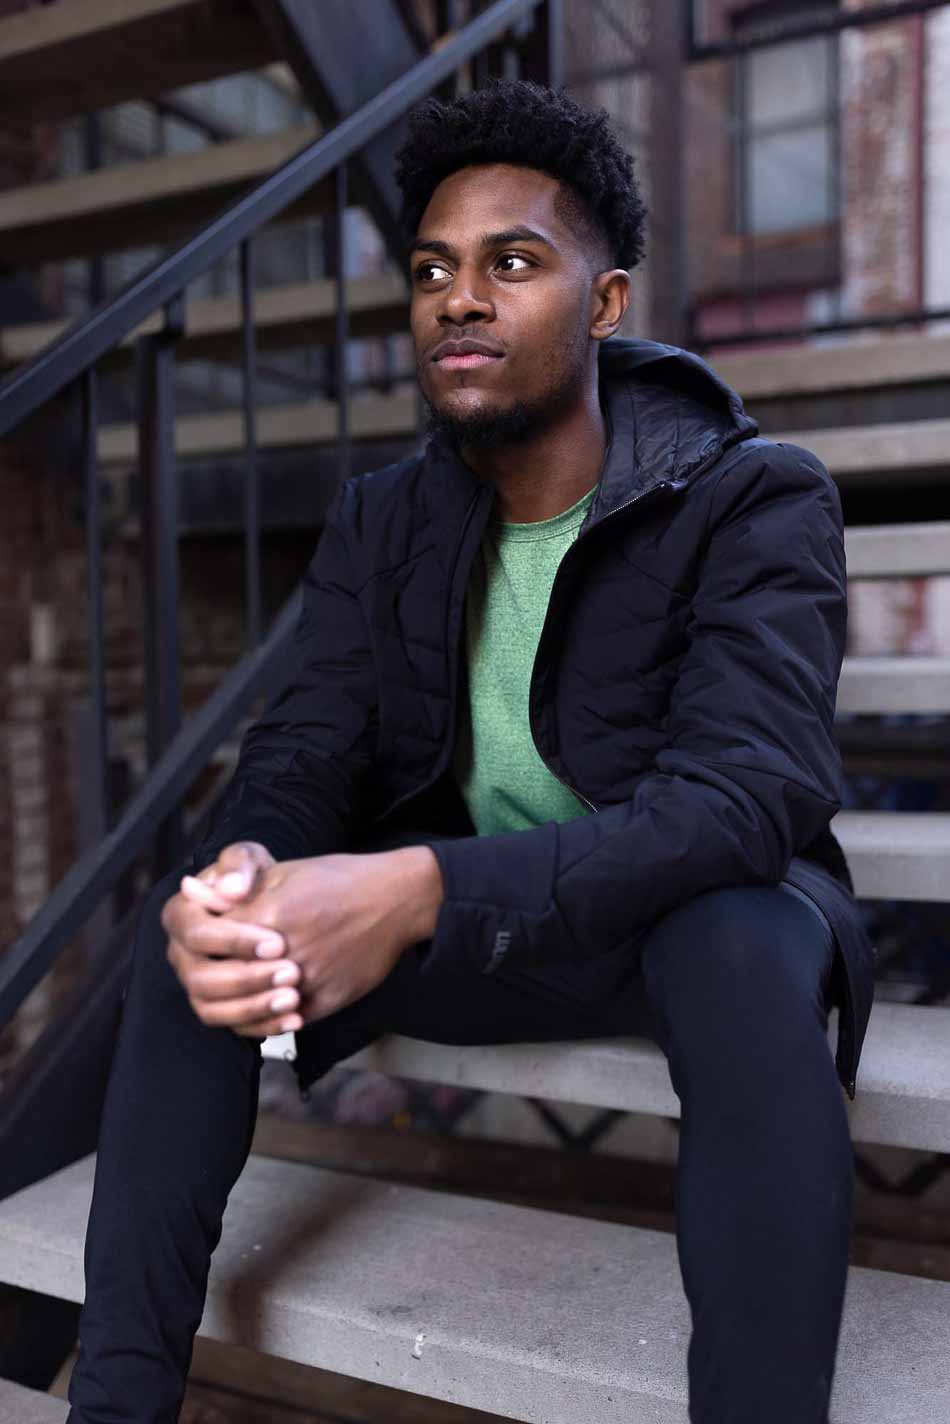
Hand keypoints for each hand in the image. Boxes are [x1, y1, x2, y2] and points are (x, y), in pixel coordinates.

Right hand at [162, 841, 305, 1038]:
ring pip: (212, 1008)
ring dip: (253, 1007)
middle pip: (200, 977)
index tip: (277, 942)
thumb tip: (229, 888)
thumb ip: (239, 865)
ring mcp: (200, 983)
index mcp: (183, 914)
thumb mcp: (254, 860)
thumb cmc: (266, 882)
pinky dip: (264, 1025)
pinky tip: (295, 1017)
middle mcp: (183, 953)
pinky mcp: (222, 1006)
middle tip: (291, 972)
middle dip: (247, 977)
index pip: (196, 933)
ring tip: (293, 997)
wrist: (293, 911)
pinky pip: (233, 1026)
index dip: (233, 940)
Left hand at [218, 846, 442, 1024]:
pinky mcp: (328, 999)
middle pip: (224, 979)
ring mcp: (308, 978)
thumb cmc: (338, 880)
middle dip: (216, 976)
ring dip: (240, 1002)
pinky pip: (284, 1021)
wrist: (394, 899)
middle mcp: (285, 949)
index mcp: (268, 912)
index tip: (209, 943)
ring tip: (241, 990)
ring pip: (250, 1007)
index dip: (204, 944)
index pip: (210, 940)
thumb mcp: (283, 873)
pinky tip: (269, 1005)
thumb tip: (190, 891)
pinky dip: (270, 1019)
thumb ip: (235, 888)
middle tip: (218, 971)